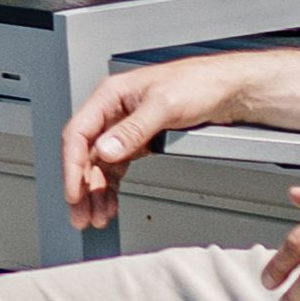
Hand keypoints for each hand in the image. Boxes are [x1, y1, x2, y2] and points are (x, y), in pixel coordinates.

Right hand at [62, 54, 253, 232]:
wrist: (227, 89)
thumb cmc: (198, 83)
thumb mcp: (164, 105)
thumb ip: (133, 129)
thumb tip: (106, 149)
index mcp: (111, 95)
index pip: (79, 134)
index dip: (73, 166)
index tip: (75, 193)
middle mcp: (114, 111)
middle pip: (86, 154)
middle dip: (82, 187)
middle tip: (81, 215)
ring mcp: (125, 127)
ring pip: (100, 165)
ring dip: (97, 192)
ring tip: (96, 217)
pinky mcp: (139, 141)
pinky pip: (117, 167)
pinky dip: (112, 187)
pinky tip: (111, 203)